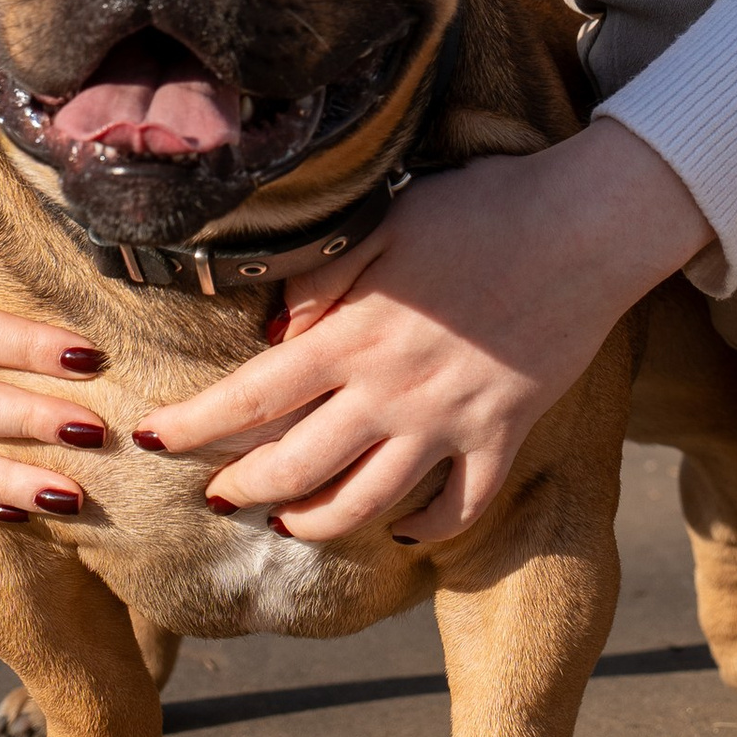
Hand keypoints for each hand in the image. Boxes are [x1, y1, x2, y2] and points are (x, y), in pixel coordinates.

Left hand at [136, 119, 713, 547]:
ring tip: (290, 521)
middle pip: (293, 468)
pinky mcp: (501, 437)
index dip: (194, 424)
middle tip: (216, 492)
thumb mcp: (389, 221)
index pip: (251, 395)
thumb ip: (324, 274)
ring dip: (315, 523)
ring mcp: (449, 423)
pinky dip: (422, 528)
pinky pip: (457, 508)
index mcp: (354, 333)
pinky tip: (400, 524)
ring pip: (364, 505)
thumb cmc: (481, 209)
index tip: (152, 437)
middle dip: (241, 489)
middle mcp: (392, 392)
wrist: (584, 227)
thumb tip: (275, 327)